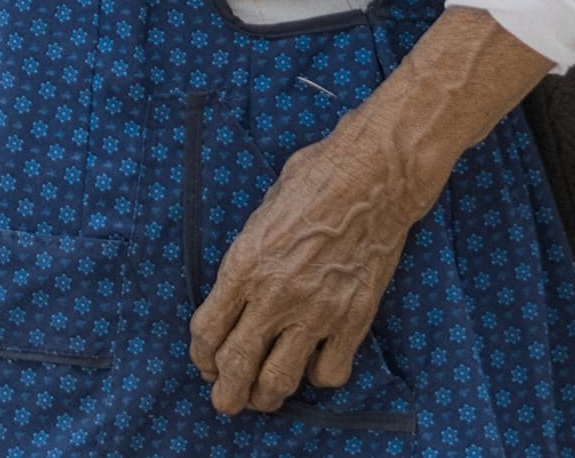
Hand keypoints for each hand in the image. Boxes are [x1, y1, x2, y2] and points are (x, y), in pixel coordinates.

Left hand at [188, 99, 425, 415]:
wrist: (373, 176)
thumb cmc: (315, 177)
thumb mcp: (264, 209)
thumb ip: (250, 255)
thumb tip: (240, 286)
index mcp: (245, 263)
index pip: (207, 331)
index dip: (202, 355)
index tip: (206, 360)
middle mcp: (274, 294)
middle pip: (236, 367)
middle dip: (226, 393)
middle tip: (226, 399)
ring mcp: (315, 311)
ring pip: (278, 381)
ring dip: (266, 395)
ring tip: (264, 395)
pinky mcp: (352, 320)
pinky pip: (328, 372)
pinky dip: (317, 375)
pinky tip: (314, 360)